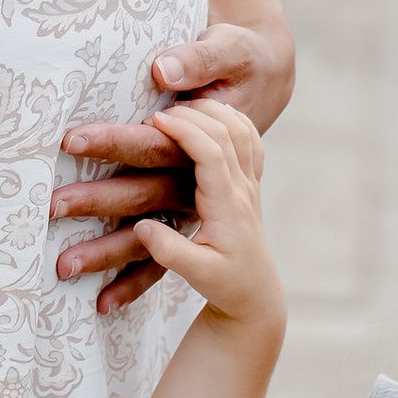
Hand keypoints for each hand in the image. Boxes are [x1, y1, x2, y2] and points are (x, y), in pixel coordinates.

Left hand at [54, 17, 297, 314]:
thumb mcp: (231, 50)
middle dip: (97, 200)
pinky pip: (165, 260)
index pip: (156, 145)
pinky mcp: (193, 216)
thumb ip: (198, 59)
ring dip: (107, 250)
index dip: (116, 142)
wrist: (269, 80)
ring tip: (61, 266)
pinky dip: (135, 281)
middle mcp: (204, 179)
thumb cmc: (245, 60)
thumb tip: (161, 70)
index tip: (71, 140)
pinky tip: (103, 302)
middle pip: (145, 192)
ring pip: (149, 232)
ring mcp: (197, 203)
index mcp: (208, 142)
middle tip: (52, 203)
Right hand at [129, 99, 283, 327]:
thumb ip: (170, 251)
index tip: (156, 119)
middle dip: (193, 112)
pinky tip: (210, 115)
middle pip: (227, 132)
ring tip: (181, 105)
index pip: (212, 154)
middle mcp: (243, 189)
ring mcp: (250, 183)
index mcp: (228, 207)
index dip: (186, 131)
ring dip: (213, 110)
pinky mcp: (250, 183)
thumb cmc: (226, 284)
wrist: (256, 293)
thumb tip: (142, 227)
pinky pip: (249, 139)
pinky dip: (231, 118)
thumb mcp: (197, 274)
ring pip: (242, 130)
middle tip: (158, 109)